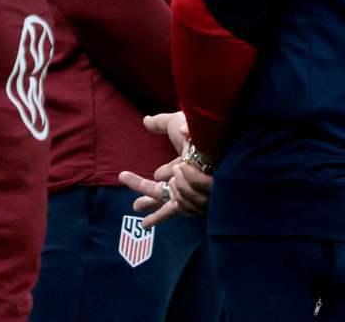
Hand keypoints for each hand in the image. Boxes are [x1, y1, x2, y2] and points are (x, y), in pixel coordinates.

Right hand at [115, 113, 214, 227]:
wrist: (209, 147)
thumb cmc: (196, 132)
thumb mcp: (175, 123)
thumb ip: (160, 123)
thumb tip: (145, 120)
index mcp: (186, 162)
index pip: (170, 172)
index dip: (161, 173)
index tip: (148, 175)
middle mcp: (189, 178)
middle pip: (166, 190)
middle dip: (151, 197)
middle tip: (135, 206)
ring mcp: (191, 189)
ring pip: (169, 201)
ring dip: (153, 206)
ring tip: (135, 210)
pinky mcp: (192, 200)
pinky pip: (175, 210)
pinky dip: (160, 214)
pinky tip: (146, 223)